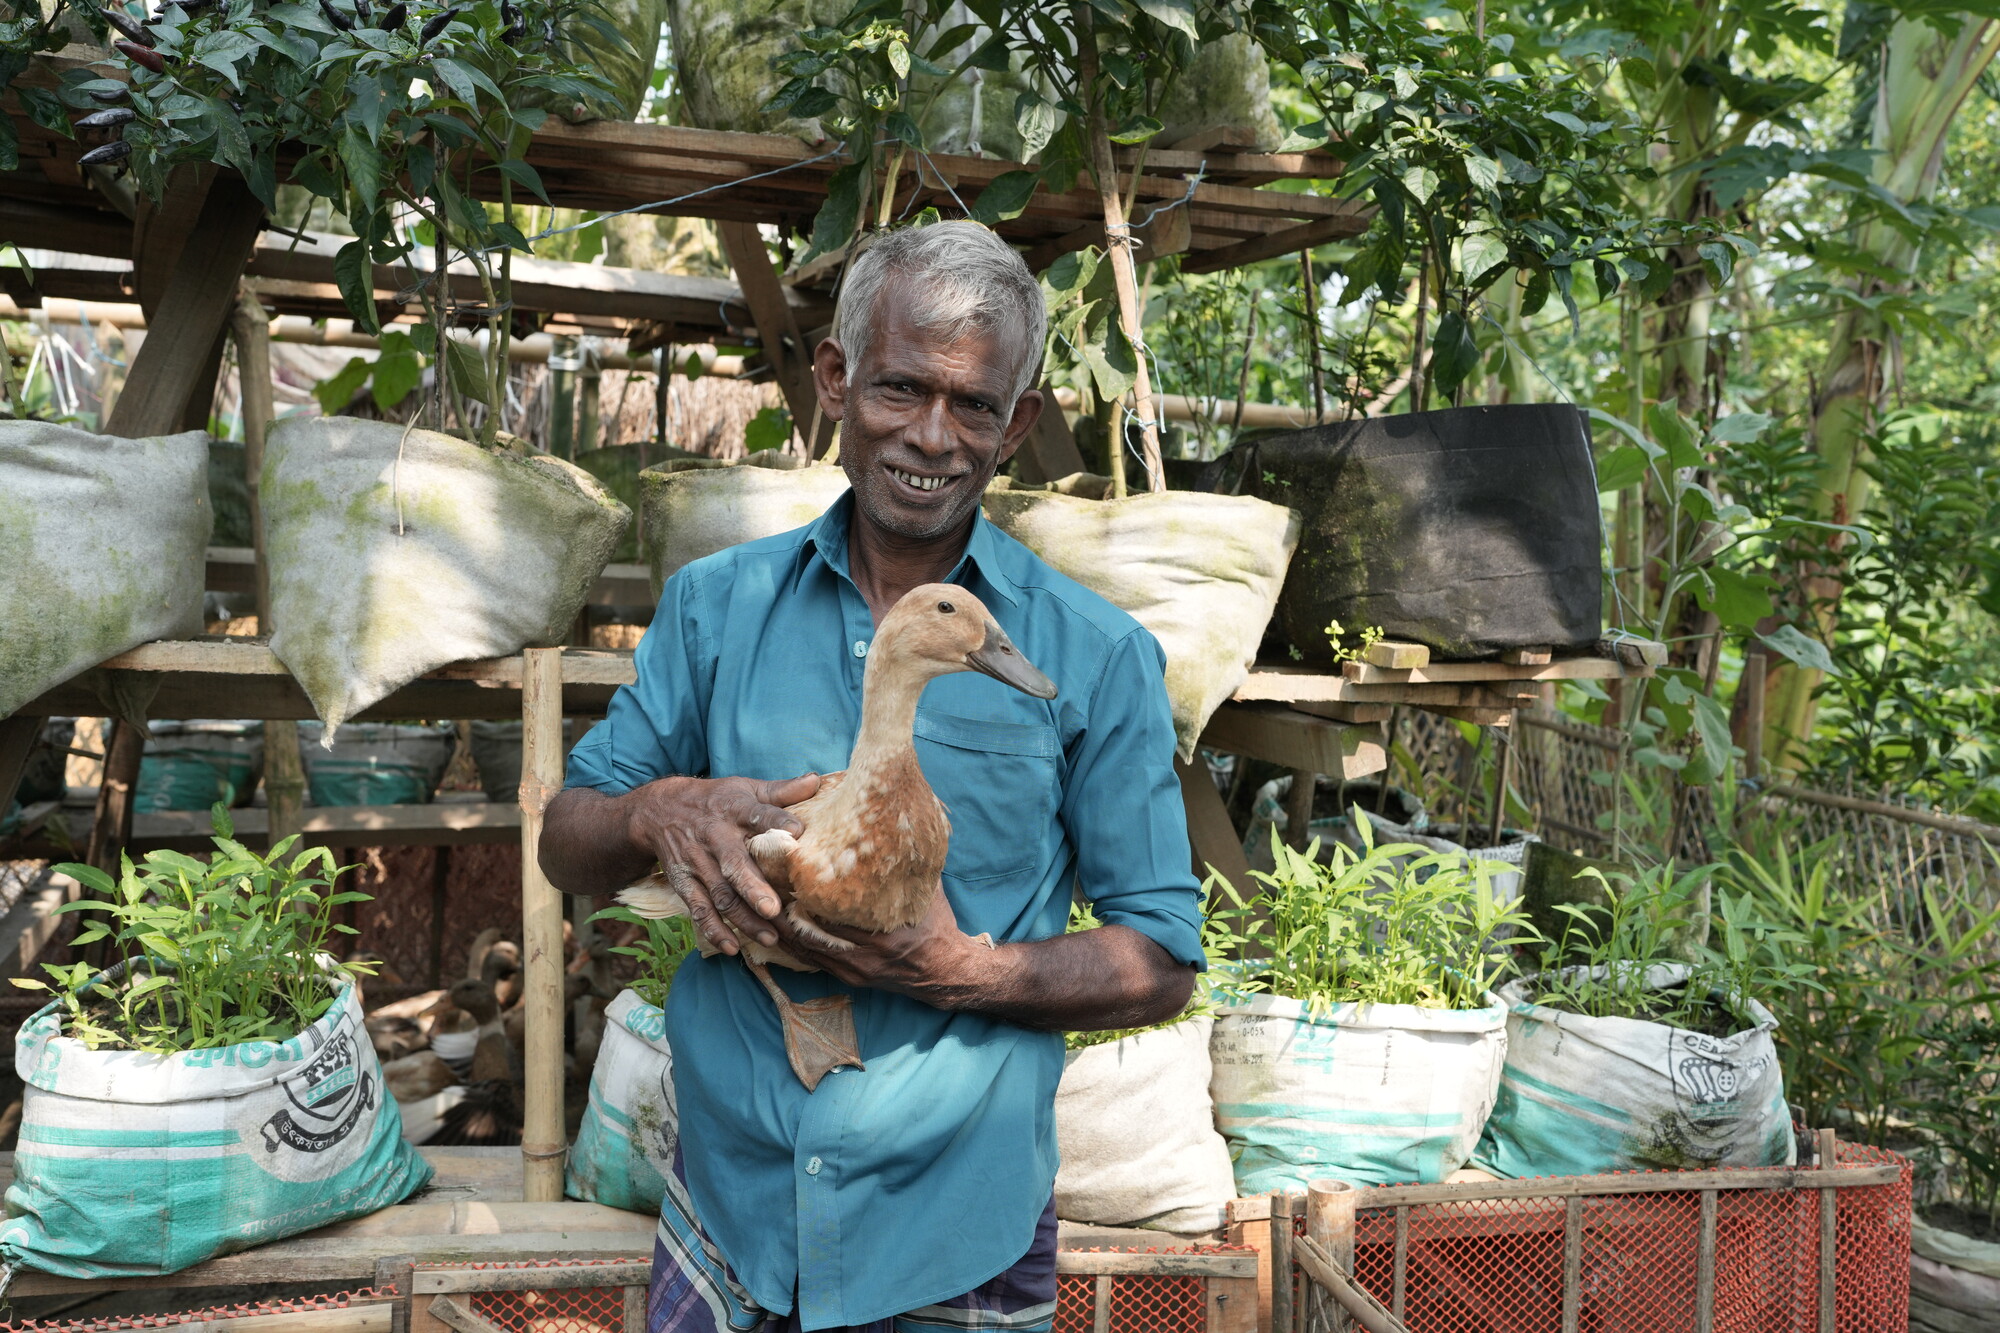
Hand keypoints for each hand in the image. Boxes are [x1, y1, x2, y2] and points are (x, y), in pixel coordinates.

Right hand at [623, 774, 819, 954]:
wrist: (660, 810)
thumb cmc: (716, 801)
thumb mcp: (745, 788)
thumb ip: (781, 791)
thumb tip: (818, 781)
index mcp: (734, 810)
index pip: (757, 814)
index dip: (776, 821)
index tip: (798, 831)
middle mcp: (714, 837)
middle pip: (734, 864)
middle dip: (753, 888)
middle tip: (775, 909)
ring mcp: (697, 862)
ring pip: (720, 894)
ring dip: (743, 918)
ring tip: (769, 937)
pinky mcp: (683, 882)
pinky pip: (698, 908)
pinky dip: (713, 929)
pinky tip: (732, 947)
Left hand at [766, 883, 998, 1006]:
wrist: (946, 970)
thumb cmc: (936, 924)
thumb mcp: (924, 890)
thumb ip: (902, 866)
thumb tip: (888, 828)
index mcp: (881, 933)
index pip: (829, 912)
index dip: (802, 892)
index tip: (784, 868)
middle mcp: (862, 956)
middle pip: (807, 933)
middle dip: (780, 910)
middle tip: (759, 883)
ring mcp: (852, 971)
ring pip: (803, 950)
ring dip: (780, 928)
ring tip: (759, 904)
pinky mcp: (848, 978)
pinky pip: (811, 961)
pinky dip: (793, 943)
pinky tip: (776, 927)